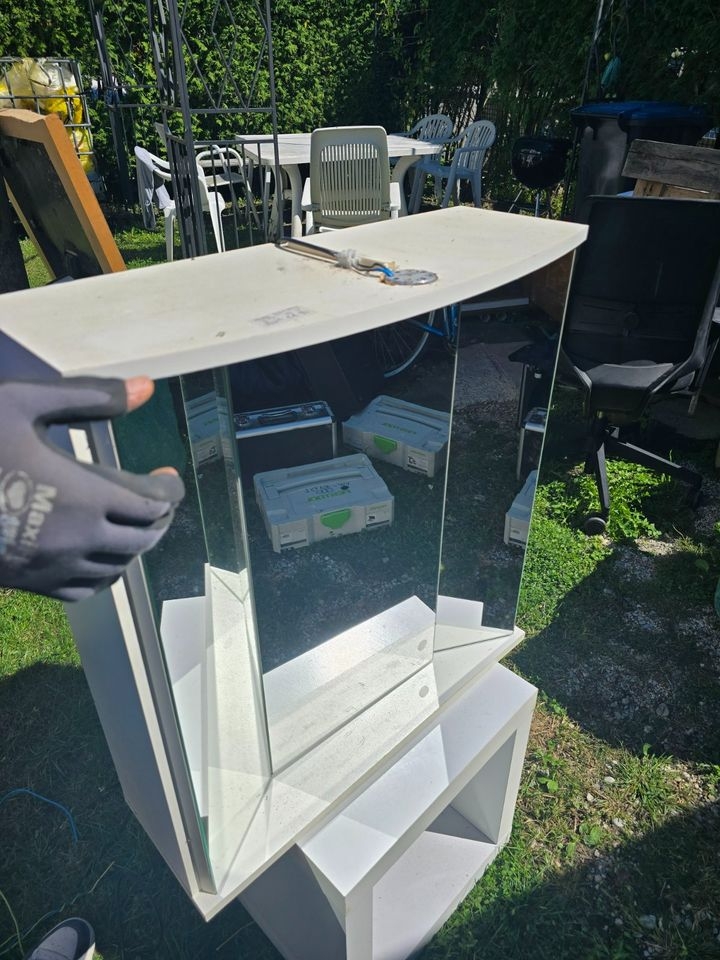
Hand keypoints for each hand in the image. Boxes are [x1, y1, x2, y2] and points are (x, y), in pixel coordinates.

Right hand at [0, 375, 184, 600]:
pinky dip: (105, 573)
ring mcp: (52, 567)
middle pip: (143, 540)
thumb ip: (90, 397)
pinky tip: (99, 554)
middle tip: (158, 498)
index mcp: (84, 496)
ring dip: (134, 545)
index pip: (152, 504)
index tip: (168, 476)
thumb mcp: (24, 403)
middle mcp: (76, 539)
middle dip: (159, 519)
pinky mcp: (29, 584)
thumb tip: (147, 387)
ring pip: (118, 568)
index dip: (169, 491)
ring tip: (134, 522)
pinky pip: (86, 590)